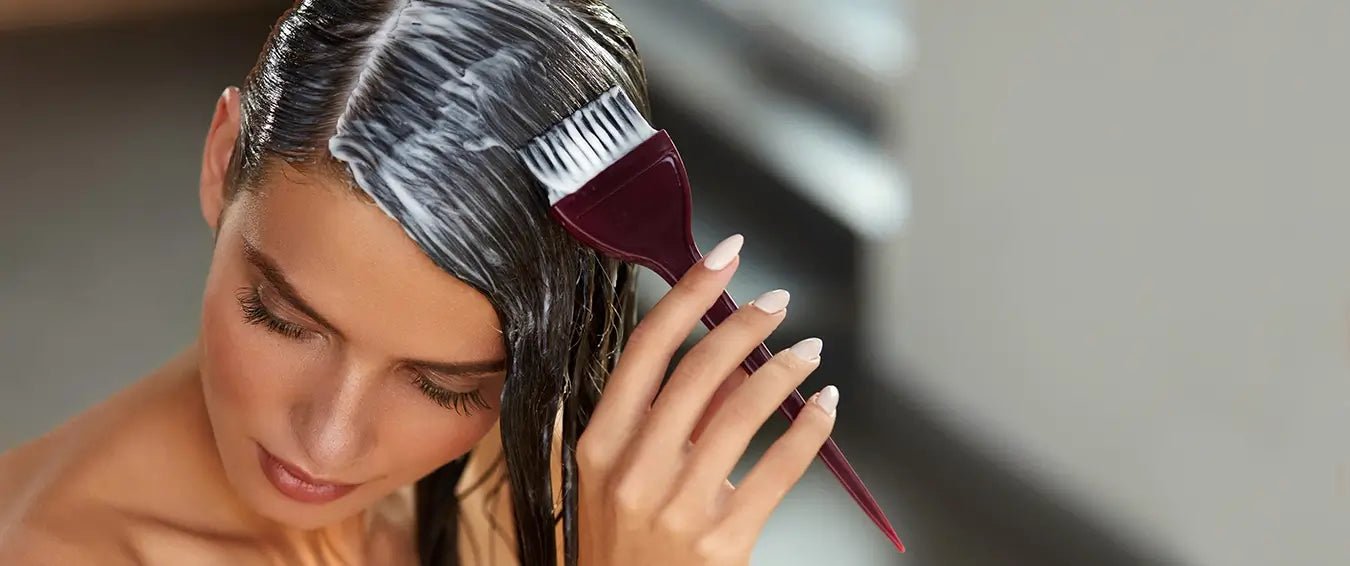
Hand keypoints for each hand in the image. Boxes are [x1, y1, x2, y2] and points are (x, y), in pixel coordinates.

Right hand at [577, 235, 839, 565]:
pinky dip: (811, 429)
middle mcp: (633, 471)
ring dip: (784, 371)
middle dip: (745, 324)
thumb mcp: (621, 482)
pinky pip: (779, 468)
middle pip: (697, 371)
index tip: (722, 259)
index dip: (686, 295)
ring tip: (810, 351)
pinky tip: (826, 407)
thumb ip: (672, 422)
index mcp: (598, 446)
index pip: (645, 350)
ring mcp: (677, 507)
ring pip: (743, 412)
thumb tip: (730, 362)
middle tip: (778, 302)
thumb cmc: (622, 550)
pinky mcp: (721, 541)